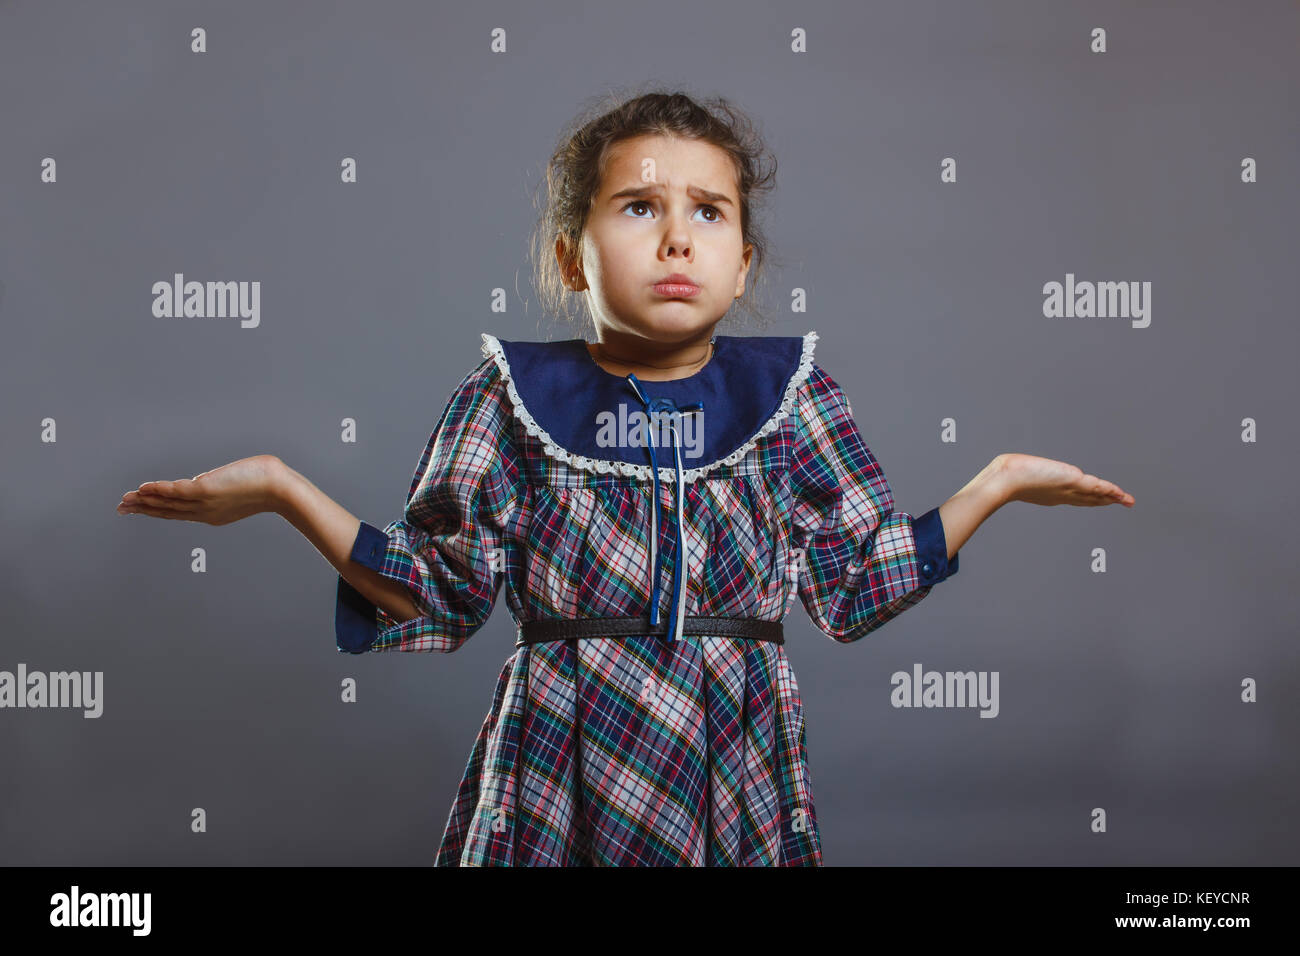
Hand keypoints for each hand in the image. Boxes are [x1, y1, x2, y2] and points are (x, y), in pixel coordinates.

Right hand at [116, 454, 286, 525]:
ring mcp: (206, 502)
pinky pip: (177, 491)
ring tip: (125, 500)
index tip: (139, 507)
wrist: (282, 490)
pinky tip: (143, 488)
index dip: (156, 509)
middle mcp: (206, 512)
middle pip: (168, 511)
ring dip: (144, 500)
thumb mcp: (237, 484)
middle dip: (143, 509)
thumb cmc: (268, 483)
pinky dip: (158, 490)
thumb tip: (201, 479)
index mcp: (212, 513)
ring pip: (168, 503)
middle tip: (121, 508)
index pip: (178, 512)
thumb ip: (217, 483)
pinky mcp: (208, 490)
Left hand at [997, 453, 1133, 507]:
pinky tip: (1120, 494)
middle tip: (1121, 502)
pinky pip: (1096, 487)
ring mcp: (1068, 489)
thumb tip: (1010, 466)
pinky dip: (1109, 491)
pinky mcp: (1072, 481)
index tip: (1102, 500)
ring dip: (1112, 497)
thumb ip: (1020, 473)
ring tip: (1126, 500)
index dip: (1090, 499)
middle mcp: (1062, 494)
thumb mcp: (1016, 475)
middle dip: (1106, 501)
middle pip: (1089, 499)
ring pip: (1095, 495)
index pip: (1076, 498)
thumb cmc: (1005, 477)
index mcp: (1051, 494)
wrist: (1005, 481)